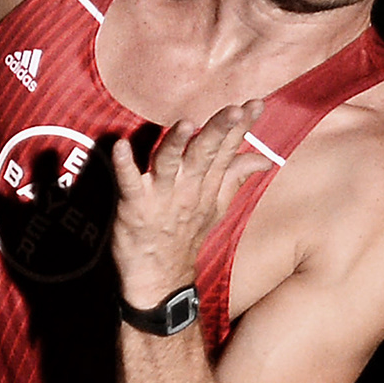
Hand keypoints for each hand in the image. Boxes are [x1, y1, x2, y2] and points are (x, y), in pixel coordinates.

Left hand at [107, 99, 267, 304]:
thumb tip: (264, 159)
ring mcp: (161, 196)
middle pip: (205, 153)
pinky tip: (120, 147)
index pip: (227, 149)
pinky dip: (124, 166)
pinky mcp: (135, 206)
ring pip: (170, 164)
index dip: (241, 127)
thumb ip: (236, 177)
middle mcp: (187, 187)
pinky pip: (129, 183)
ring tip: (185, 125)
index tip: (256, 104)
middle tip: (234, 110)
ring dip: (176, 144)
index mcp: (207, 184)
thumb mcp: (217, 207)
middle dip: (219, 130)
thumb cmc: (185, 236)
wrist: (159, 278)